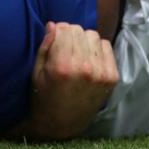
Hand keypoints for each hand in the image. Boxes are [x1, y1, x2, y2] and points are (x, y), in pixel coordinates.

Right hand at [26, 21, 118, 139]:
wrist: (63, 123)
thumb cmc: (44, 96)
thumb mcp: (36, 72)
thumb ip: (45, 46)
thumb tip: (53, 25)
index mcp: (62, 66)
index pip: (63, 29)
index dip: (57, 31)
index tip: (54, 40)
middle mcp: (84, 68)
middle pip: (79, 30)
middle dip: (70, 34)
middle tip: (65, 47)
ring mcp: (101, 73)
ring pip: (94, 35)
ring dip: (84, 40)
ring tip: (77, 53)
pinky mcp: (112, 77)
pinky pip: (106, 46)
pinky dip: (97, 48)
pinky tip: (89, 59)